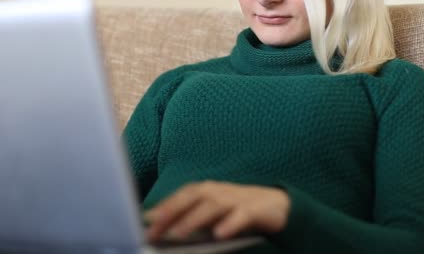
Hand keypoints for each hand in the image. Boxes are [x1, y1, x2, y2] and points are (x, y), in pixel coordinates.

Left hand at [144, 180, 290, 241]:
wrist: (278, 205)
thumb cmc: (237, 208)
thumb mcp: (211, 211)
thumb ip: (187, 214)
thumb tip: (156, 222)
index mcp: (207, 190)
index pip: (181, 196)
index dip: (163, 207)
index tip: (145, 221)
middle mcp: (219, 191)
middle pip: (193, 197)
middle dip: (172, 212)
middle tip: (154, 230)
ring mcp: (237, 199)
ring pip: (213, 206)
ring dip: (194, 219)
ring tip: (178, 233)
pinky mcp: (255, 210)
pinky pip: (242, 216)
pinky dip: (230, 223)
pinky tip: (219, 234)